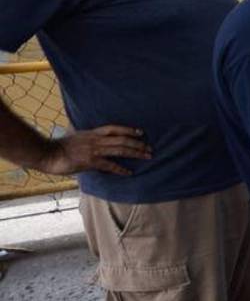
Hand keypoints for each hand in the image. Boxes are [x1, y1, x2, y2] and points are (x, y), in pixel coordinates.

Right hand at [35, 125, 150, 175]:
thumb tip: (96, 142)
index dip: (129, 129)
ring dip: (135, 153)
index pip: (115, 128)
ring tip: (146, 156)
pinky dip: (120, 169)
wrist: (47, 153)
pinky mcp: (90, 161)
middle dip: (138, 144)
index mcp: (92, 133)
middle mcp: (95, 139)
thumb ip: (89, 139)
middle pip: (122, 139)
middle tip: (150, 149)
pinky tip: (128, 172)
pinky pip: (109, 165)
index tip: (141, 132)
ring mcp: (93, 150)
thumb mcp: (77, 138)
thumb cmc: (60, 147)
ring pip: (119, 150)